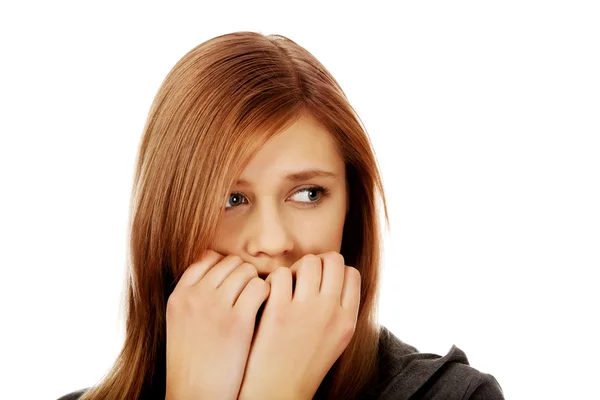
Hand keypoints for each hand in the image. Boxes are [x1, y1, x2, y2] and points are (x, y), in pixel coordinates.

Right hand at [165, 250, 269, 399]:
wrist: (197, 398)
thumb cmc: (195, 365)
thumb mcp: (182, 324)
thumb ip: (195, 298)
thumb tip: (221, 276)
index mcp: (179, 296)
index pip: (207, 258)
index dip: (226, 267)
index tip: (236, 282)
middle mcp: (195, 296)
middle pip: (230, 262)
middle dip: (244, 274)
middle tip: (252, 293)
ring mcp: (215, 306)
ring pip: (246, 271)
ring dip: (257, 283)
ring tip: (260, 302)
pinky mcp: (237, 321)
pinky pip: (259, 288)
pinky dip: (268, 294)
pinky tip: (268, 308)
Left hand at [238, 252, 360, 399]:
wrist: (277, 392)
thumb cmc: (303, 365)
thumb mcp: (336, 340)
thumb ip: (340, 310)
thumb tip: (338, 276)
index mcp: (348, 320)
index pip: (351, 273)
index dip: (335, 271)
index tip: (321, 281)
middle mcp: (331, 312)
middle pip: (332, 260)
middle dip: (317, 264)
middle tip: (302, 279)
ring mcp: (305, 311)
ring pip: (308, 262)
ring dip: (296, 268)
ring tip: (286, 285)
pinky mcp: (278, 312)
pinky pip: (281, 274)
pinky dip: (274, 279)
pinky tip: (270, 294)